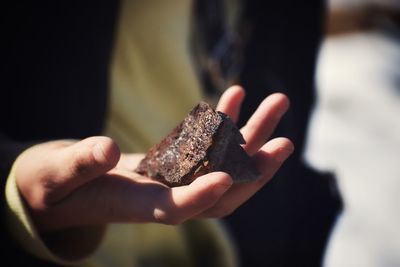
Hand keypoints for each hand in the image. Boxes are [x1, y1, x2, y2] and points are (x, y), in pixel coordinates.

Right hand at [15, 86, 292, 232]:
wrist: (66, 184)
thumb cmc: (54, 184)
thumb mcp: (56, 175)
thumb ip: (78, 165)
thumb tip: (104, 149)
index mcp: (137, 207)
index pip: (177, 210)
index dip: (201, 197)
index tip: (227, 177)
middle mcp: (165, 196)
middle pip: (218, 189)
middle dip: (252, 169)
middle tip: (285, 142)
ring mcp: (174, 178)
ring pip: (221, 162)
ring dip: (250, 135)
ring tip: (275, 102)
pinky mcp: (175, 161)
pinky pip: (206, 144)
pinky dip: (223, 122)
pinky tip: (234, 96)